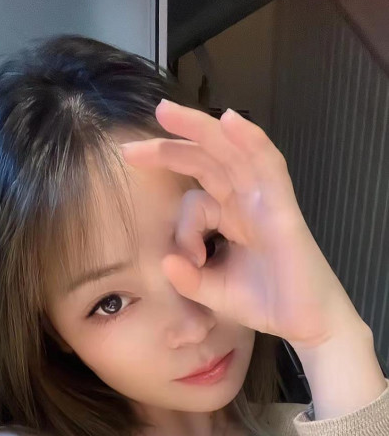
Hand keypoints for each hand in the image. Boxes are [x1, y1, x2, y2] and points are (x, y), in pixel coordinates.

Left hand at [120, 100, 364, 350]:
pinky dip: (251, 141)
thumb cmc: (265, 303)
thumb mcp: (213, 293)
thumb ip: (188, 279)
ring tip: (166, 112)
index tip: (179, 260)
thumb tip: (164, 262)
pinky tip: (229, 121)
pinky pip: (268, 166)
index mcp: (230, 217)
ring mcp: (264, 201)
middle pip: (208, 159)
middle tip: (131, 144)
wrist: (305, 323)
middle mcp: (245, 202)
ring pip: (232, 152)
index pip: (194, 198)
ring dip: (201, 129)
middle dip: (172, 145)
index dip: (178, 223)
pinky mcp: (283, 208)